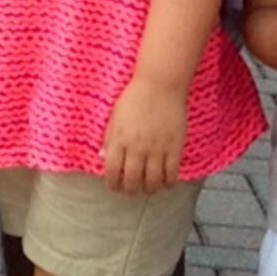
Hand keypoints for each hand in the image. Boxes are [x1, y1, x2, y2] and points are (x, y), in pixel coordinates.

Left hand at [100, 76, 185, 196]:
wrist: (161, 85)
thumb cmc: (135, 98)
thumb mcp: (115, 117)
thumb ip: (109, 138)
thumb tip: (102, 158)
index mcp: (119, 139)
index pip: (112, 172)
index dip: (112, 184)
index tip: (115, 186)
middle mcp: (137, 148)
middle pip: (132, 181)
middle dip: (130, 191)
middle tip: (132, 190)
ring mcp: (157, 149)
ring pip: (153, 182)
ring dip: (150, 189)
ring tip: (148, 188)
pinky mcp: (175, 148)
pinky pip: (172, 174)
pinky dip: (168, 183)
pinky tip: (165, 182)